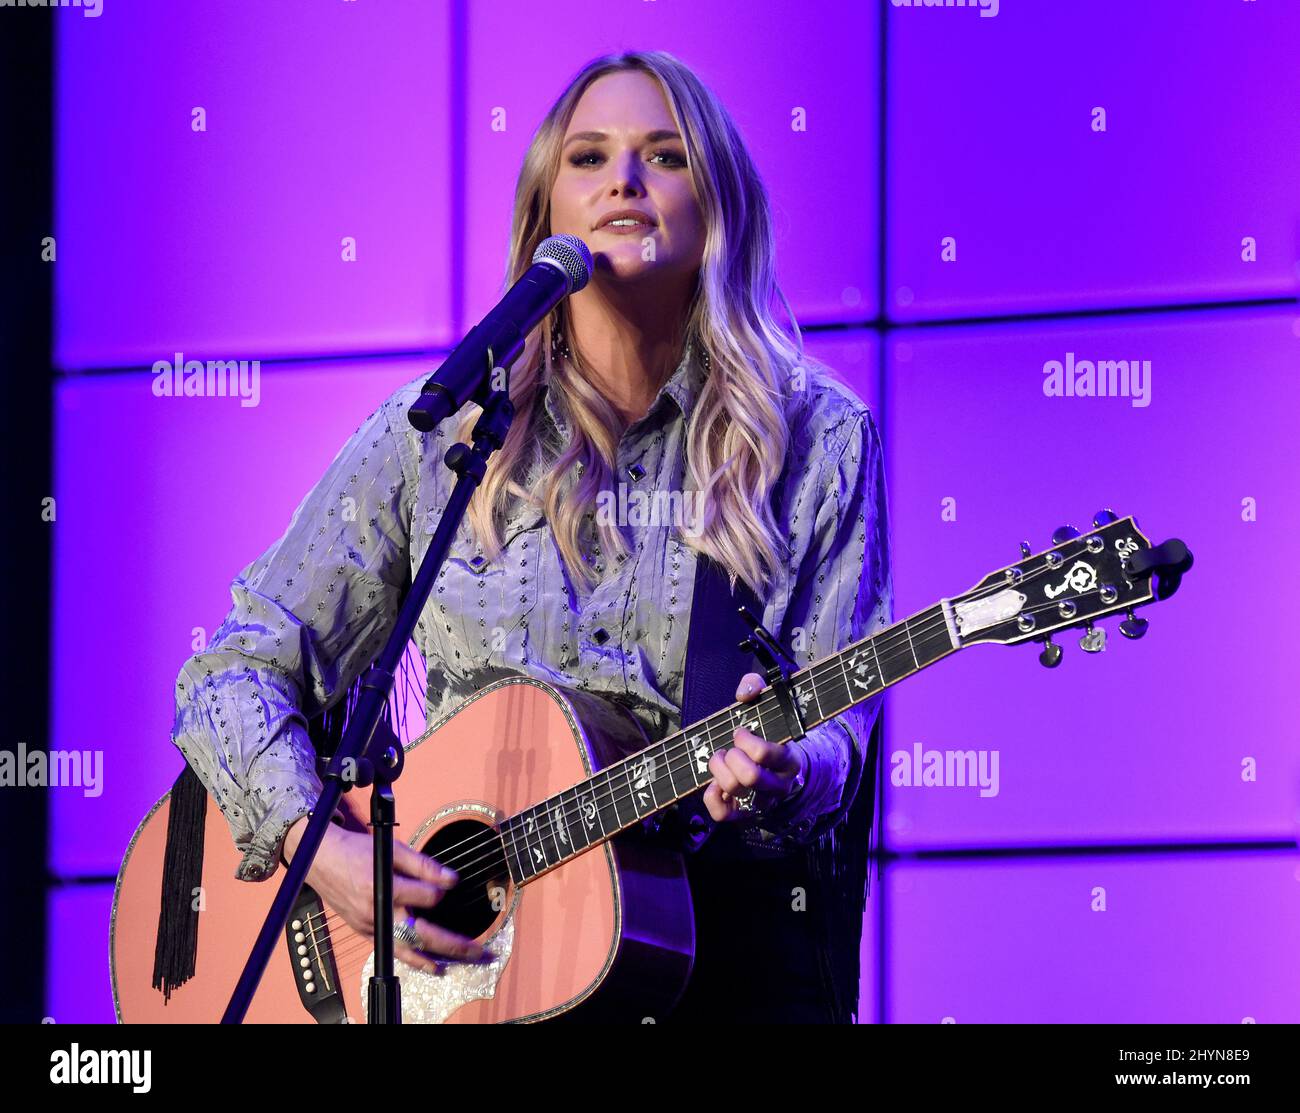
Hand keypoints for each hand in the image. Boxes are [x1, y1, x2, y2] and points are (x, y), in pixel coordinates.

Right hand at [283, 817, 487, 970]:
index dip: (442, 889)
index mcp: (384, 889)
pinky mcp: (367, 933)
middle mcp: (378, 913)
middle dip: (453, 944)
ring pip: (409, 950)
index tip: (451, 882)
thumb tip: (451, 879)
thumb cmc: (356, 852)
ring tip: (464, 959)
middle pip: (422, 935)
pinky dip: (415, 961)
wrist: (321, 860)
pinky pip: (395, 952)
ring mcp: (372, 927)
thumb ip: (422, 865)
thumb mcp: (391, 849)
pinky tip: (434, 966)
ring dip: (438, 957)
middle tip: (478, 948)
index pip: (426, 897)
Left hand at [702, 671, 806, 824]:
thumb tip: (745, 693)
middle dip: (731, 757)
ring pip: (734, 791)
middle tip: (730, 749)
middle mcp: (778, 786)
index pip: (764, 753)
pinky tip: (714, 783)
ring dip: (718, 770)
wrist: (780, 770)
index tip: (740, 732)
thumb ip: (756, 687)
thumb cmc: (769, 735)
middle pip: (749, 777)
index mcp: (788, 761)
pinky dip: (711, 796)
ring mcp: (760, 804)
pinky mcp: (742, 816)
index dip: (745, 740)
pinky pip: (722, 814)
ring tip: (720, 759)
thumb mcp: (768, 707)